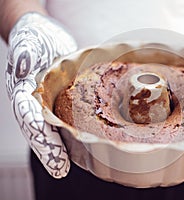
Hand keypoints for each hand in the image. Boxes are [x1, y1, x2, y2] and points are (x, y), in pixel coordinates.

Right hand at [5, 12, 76, 177]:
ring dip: (71, 142)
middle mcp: (40, 103)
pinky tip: (98, 133)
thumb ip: (23, 60)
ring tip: (84, 159)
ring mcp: (55, 101)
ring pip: (62, 125)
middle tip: (62, 169)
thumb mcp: (26, 48)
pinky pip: (77, 112)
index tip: (56, 165)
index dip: (45, 145)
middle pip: (47, 131)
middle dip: (55, 151)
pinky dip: (85, 123)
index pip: (33, 125)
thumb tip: (24, 74)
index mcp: (26, 96)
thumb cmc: (32, 39)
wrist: (46, 33)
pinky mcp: (70, 95)